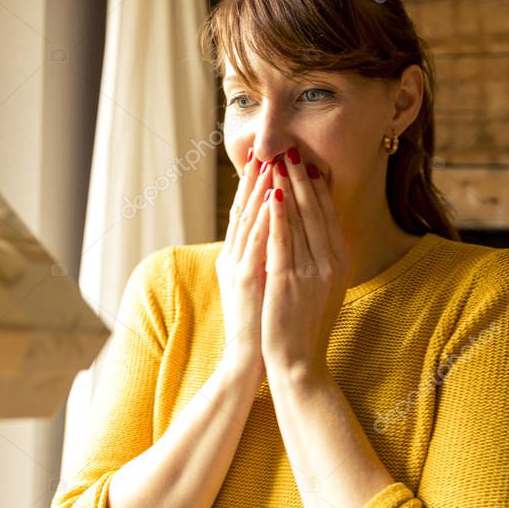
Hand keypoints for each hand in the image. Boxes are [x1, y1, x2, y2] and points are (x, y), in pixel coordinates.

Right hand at [216, 151, 272, 380]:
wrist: (249, 360)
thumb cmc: (258, 325)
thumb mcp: (258, 286)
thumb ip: (261, 261)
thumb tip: (275, 240)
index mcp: (237, 258)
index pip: (247, 215)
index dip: (254, 186)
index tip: (265, 160)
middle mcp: (233, 258)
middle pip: (243, 209)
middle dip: (253, 178)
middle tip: (262, 148)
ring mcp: (238, 267)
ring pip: (248, 220)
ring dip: (258, 189)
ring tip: (268, 162)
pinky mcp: (245, 279)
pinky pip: (257, 242)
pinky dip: (265, 218)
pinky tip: (273, 197)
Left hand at [261, 151, 351, 374]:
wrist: (300, 363)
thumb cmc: (305, 326)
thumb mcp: (321, 288)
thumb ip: (320, 259)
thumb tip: (313, 233)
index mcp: (339, 263)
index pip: (327, 216)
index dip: (317, 187)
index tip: (308, 163)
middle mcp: (330, 263)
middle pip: (316, 211)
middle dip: (302, 178)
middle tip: (292, 150)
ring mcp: (311, 271)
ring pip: (299, 220)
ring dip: (288, 187)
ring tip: (278, 160)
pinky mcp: (289, 281)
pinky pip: (283, 241)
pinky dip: (277, 215)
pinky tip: (270, 194)